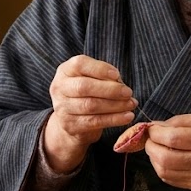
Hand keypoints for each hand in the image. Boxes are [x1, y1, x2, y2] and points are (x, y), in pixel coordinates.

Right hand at [44, 55, 136, 171]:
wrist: (71, 121)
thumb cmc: (87, 94)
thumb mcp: (92, 80)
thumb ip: (104, 78)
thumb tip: (122, 86)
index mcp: (65, 71)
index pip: (79, 64)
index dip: (99, 68)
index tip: (117, 74)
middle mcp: (59, 88)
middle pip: (84, 87)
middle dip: (110, 89)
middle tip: (128, 92)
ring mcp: (62, 108)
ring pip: (91, 106)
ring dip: (116, 105)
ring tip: (131, 104)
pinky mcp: (70, 125)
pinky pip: (95, 122)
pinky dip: (114, 119)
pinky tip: (127, 117)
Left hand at [145, 111, 190, 190]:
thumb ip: (181, 121)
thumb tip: (156, 126)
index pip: (173, 138)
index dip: (156, 133)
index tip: (152, 127)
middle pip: (165, 158)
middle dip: (150, 146)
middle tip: (151, 139)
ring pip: (164, 171)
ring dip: (154, 158)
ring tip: (157, 148)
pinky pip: (171, 180)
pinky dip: (161, 168)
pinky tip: (165, 158)